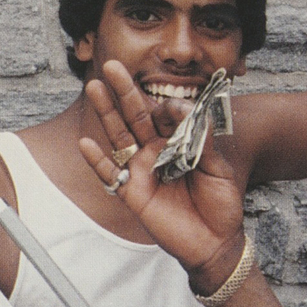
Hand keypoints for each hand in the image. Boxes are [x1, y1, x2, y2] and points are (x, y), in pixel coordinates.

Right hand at [79, 60, 246, 291]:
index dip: (170, 106)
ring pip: (119, 136)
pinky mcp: (133, 193)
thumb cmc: (220, 203)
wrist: (216, 241)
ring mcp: (142, 171)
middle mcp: (156, 151)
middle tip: (113, 65)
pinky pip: (110, 175)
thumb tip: (189, 110)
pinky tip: (86, 143)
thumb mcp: (219, 168)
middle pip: (136, 116)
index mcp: (178, 142)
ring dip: (107, 112)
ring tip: (95, 87)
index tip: (179, 108)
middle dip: (124, 91)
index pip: (166, 114)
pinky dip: (97, 161)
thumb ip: (204, 141)